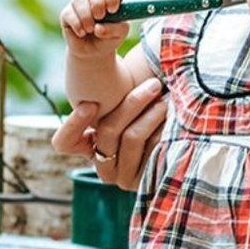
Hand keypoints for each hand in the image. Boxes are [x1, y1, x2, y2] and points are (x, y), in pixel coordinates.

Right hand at [52, 77, 166, 189]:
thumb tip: (108, 67)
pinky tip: (177, 118)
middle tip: (154, 84)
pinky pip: (153, 149)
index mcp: (89, 149)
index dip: (73, 124)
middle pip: (107, 130)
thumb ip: (112, 100)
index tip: (90, 104)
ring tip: (169, 98)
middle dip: (132, 102)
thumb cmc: (151, 121)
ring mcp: (124, 178)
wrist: (185, 154)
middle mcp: (103, 167)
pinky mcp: (146, 181)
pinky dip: (165, 129)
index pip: (64, 144)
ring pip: (131, 137)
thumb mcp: (128, 110)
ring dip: (152, 113)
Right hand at [60, 0, 130, 59]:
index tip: (112, 10)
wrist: (93, 52)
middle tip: (100, 17)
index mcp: (111, 1)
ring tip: (91, 30)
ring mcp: (80, 4)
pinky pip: (69, 13)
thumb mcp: (119, 35)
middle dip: (98, 3)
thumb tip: (98, 27)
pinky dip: (77, 24)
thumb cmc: (109, 39)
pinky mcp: (67, 13)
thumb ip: (115, 29)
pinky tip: (82, 33)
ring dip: (86, 16)